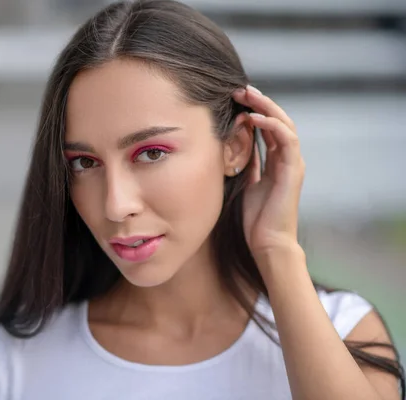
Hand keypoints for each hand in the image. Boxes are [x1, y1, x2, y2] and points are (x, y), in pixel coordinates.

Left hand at [232, 86, 305, 262]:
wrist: (267, 243)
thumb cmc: (255, 219)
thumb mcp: (246, 185)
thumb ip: (246, 165)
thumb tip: (233, 149)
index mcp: (275, 161)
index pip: (267, 127)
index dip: (253, 110)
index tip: (234, 99)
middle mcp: (286, 158)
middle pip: (276, 120)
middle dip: (259, 102)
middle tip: (239, 88)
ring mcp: (292, 163)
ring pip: (283, 123)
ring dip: (265, 106)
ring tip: (246, 94)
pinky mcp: (293, 170)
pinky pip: (286, 139)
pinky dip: (271, 125)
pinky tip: (253, 117)